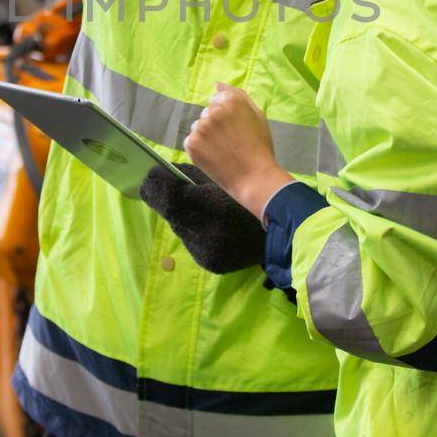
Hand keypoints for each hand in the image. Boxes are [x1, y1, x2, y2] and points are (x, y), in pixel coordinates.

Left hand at [139, 165, 264, 273]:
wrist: (286, 234)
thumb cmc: (255, 198)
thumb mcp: (225, 181)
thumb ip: (194, 178)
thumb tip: (166, 174)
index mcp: (215, 211)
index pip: (171, 198)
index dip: (156, 185)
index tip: (149, 174)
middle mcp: (208, 237)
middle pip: (171, 214)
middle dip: (162, 198)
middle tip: (154, 184)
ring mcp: (208, 253)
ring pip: (178, 227)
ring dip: (176, 213)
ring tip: (177, 199)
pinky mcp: (210, 262)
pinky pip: (190, 240)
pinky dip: (189, 227)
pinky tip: (195, 218)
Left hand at [185, 82, 292, 217]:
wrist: (254, 178)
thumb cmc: (259, 147)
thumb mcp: (257, 115)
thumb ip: (237, 95)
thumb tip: (217, 84)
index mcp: (232, 100)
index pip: (217, 100)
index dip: (226, 116)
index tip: (235, 129)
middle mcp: (214, 110)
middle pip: (207, 113)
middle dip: (215, 125)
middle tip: (231, 142)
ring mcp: (201, 127)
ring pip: (199, 127)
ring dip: (206, 137)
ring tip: (223, 151)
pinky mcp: (192, 143)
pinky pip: (191, 142)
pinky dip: (200, 150)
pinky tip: (214, 157)